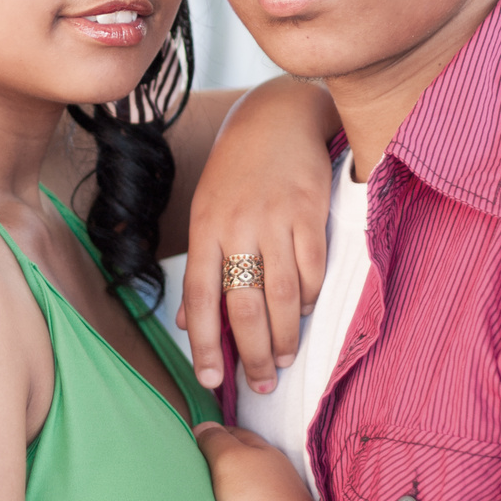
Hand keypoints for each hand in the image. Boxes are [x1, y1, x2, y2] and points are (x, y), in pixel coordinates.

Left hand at [179, 78, 336, 390]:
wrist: (276, 118)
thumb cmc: (236, 171)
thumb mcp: (206, 211)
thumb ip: (201, 267)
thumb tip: (189, 323)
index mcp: (204, 227)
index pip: (199, 296)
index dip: (203, 343)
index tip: (210, 380)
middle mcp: (237, 225)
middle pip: (243, 305)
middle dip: (252, 353)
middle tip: (259, 382)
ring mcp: (275, 218)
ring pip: (280, 295)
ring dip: (284, 336)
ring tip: (283, 360)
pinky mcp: (310, 212)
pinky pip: (312, 269)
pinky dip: (308, 299)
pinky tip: (303, 313)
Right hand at [195, 423, 335, 500]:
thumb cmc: (257, 500)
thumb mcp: (228, 459)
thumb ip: (215, 440)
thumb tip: (205, 426)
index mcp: (268, 452)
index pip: (239, 434)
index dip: (218, 433)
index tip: (199, 438)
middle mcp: (282, 474)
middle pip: (251, 459)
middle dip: (230, 458)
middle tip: (205, 464)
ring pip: (259, 486)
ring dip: (241, 486)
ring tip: (219, 493)